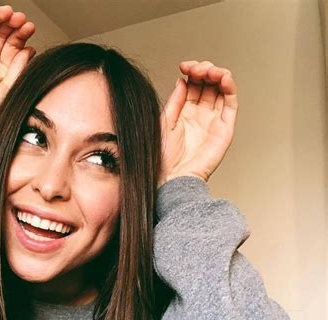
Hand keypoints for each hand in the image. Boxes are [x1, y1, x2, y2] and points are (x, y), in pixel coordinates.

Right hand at [0, 0, 35, 139]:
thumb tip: (29, 49)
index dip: (20, 36)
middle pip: (0, 37)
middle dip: (10, 26)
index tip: (30, 28)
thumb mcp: (10, 88)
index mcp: (2, 73)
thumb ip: (19, 68)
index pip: (13, 48)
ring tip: (7, 11)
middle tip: (20, 18)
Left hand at [158, 60, 237, 186]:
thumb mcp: (164, 123)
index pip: (194, 84)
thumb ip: (175, 101)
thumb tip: (182, 80)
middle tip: (197, 68)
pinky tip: (223, 78)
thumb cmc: (163, 157)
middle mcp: (200, 115)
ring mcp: (213, 121)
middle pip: (209, 84)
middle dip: (205, 70)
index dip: (192, 71)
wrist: (171, 178)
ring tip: (210, 71)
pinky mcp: (225, 129)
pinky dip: (230, 88)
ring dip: (218, 75)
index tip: (184, 66)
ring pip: (222, 90)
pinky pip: (231, 105)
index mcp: (184, 113)